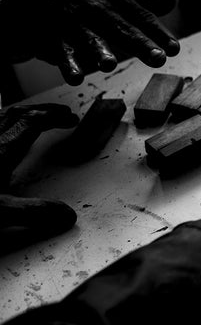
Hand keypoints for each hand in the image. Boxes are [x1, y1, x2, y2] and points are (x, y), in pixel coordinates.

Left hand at [0, 104, 78, 251]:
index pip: (33, 122)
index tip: (69, 118)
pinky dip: (0, 123)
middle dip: (42, 109)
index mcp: (0, 152)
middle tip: (58, 113)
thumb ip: (33, 213)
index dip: (54, 117)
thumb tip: (64, 215)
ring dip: (21, 113)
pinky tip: (0, 132)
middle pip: (17, 113)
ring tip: (33, 116)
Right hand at [5, 0, 179, 84]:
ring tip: (110, 65)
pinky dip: (68, 64)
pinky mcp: (51, 36)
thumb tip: (173, 0)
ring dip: (100, 51)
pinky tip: (76, 77)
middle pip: (121, 28)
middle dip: (139, 43)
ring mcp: (73, 22)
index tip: (174, 50)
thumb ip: (144, 6)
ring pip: (89, 38)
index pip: (141, 18)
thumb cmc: (85, 1)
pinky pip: (61, 51)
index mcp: (116, 1)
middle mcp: (96, 9)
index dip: (159, 34)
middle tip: (158, 58)